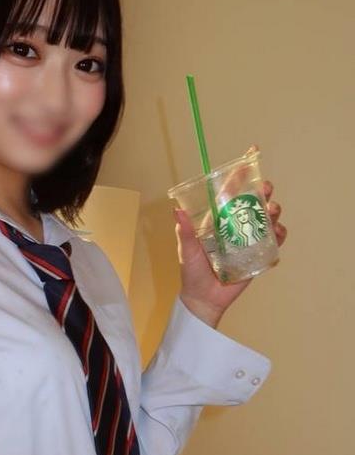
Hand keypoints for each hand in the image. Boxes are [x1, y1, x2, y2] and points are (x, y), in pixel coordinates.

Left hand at [173, 144, 286, 327]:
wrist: (204, 299)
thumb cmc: (192, 273)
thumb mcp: (187, 250)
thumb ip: (185, 231)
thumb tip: (176, 211)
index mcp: (218, 220)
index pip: (230, 193)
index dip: (240, 175)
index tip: (251, 155)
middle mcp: (234, 227)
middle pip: (253, 203)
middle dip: (263, 192)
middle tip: (266, 189)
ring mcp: (248, 240)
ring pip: (267, 219)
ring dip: (273, 211)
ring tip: (272, 210)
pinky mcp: (258, 256)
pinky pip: (273, 242)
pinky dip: (278, 234)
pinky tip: (277, 232)